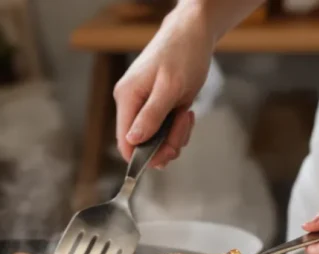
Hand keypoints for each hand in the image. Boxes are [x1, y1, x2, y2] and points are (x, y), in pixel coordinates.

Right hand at [113, 6, 211, 167]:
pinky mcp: (156, 106)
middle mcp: (131, 104)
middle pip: (142, 144)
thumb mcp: (170, 87)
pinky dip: (178, 127)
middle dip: (167, 143)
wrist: (194, 33)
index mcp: (127, 98)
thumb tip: (132, 140)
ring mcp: (143, 105)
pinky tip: (186, 111)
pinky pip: (164, 129)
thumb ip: (151, 116)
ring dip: (176, 134)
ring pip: (156, 139)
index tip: (166, 154)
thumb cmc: (183, 54)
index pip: (125, 142)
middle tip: (184, 127)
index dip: (143, 156)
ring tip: (186, 114)